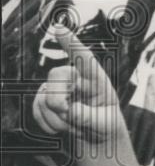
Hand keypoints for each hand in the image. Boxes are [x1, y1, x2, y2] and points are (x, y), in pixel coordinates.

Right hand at [33, 28, 124, 144]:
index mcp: (95, 79)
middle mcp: (75, 78)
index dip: (71, 42)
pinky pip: (37, 110)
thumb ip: (91, 117)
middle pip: (56, 75)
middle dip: (58, 101)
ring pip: (44, 97)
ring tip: (73, 126)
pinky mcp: (45, 99)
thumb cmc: (105, 125)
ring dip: (57, 120)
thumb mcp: (106, 124)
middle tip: (69, 118)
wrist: (95, 137)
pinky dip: (48, 124)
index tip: (60, 28)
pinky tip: (62, 128)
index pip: (84, 58)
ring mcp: (58, 88)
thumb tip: (71, 110)